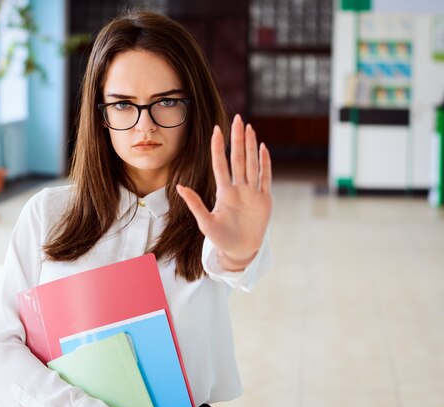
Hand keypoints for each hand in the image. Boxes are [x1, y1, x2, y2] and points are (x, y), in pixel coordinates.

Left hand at [176, 114, 271, 270]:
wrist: (239, 250)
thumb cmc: (220, 238)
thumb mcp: (205, 221)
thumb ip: (194, 203)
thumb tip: (179, 186)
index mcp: (224, 192)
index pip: (221, 164)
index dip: (219, 147)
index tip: (216, 130)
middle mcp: (238, 188)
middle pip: (238, 158)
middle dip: (238, 139)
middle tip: (239, 119)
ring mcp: (252, 192)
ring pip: (252, 163)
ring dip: (251, 146)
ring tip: (249, 128)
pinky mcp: (264, 199)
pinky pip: (265, 177)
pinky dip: (264, 162)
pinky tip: (262, 147)